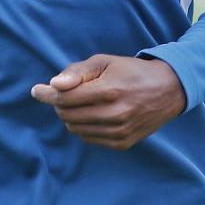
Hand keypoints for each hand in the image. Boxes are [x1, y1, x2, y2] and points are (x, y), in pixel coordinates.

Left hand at [30, 54, 184, 149]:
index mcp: (109, 90)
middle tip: (62, 92)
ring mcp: (119, 132)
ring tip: (79, 102)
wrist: (168, 90)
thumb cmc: (131, 71)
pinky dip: (83, 126)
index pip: (65, 98)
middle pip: (68, 114)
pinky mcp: (123, 143)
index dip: (47, 94)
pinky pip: (89, 138)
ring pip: (76, 129)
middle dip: (59, 103)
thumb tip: (54, 85)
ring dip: (70, 115)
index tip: (36, 90)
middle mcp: (114, 114)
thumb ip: (77, 72)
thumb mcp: (105, 61)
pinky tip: (92, 114)